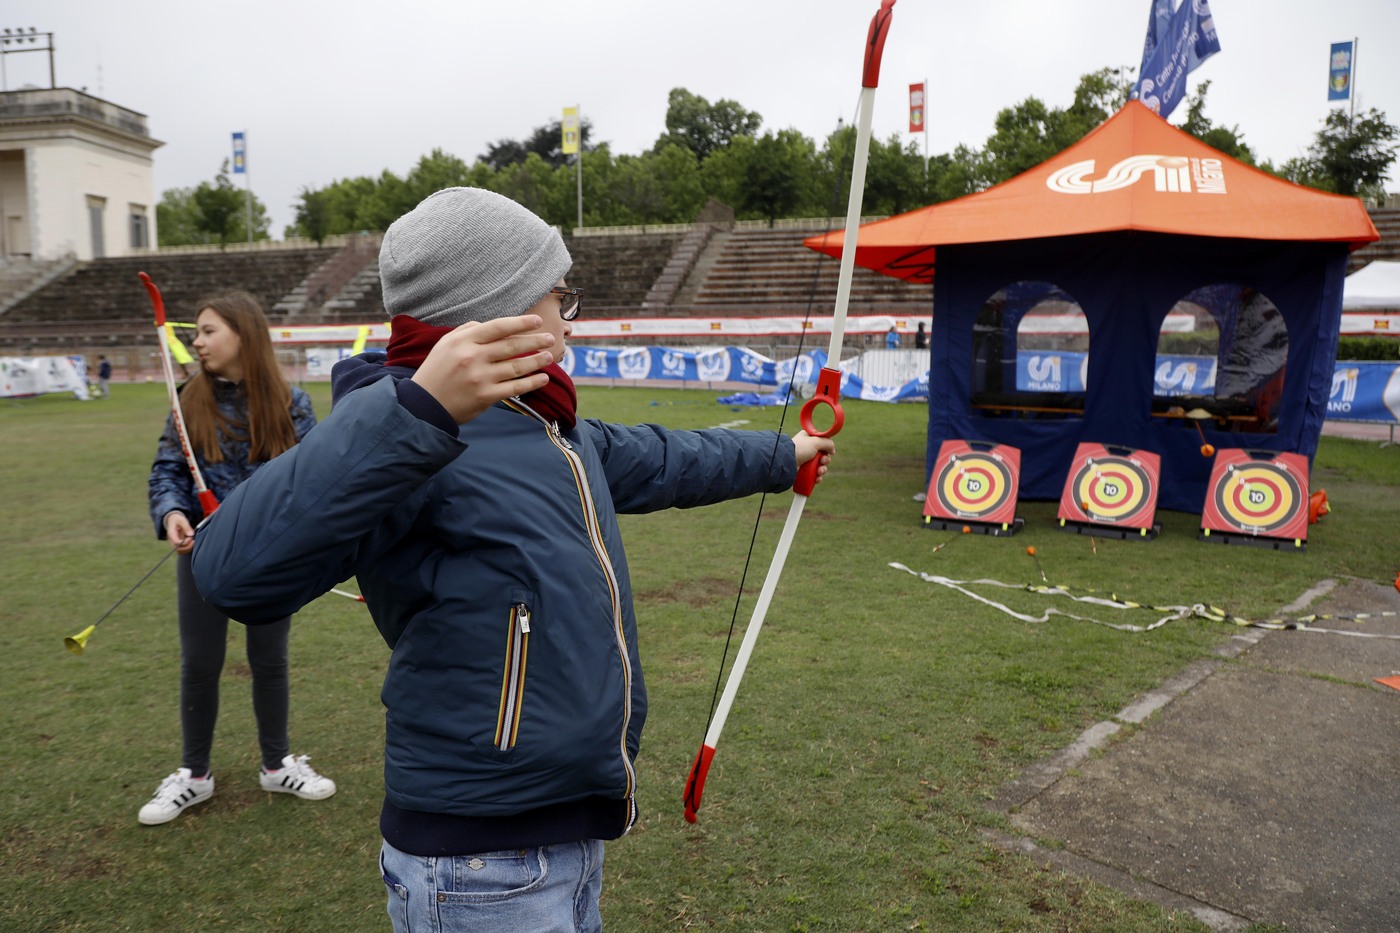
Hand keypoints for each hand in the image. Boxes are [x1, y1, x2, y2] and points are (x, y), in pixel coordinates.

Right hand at [165, 512, 194, 553]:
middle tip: (193, 541)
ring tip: (193, 542)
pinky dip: (188, 549)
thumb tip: (191, 535)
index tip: (191, 538)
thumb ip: (186, 527)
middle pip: (178, 549)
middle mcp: (172, 540)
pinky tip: (191, 543)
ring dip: (188, 549)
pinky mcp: (178, 545)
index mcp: (171, 534)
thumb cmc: (178, 520)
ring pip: (180, 552)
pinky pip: (182, 551)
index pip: (177, 542)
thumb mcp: (182, 520)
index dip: (185, 542)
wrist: (173, 520)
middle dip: (187, 547)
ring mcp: (174, 544)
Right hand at [410, 316, 555, 423]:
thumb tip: (492, 326)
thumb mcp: (445, 344)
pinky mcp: (486, 396)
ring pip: (516, 367)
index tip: (537, 321)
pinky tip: (543, 378)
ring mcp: (480, 378)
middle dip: (535, 341)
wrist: (424, 405)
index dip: (520, 323)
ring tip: (550, 356)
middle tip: (551, 338)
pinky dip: (531, 383)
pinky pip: (515, 388)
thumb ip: (467, 330)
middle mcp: (473, 357)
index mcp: (463, 341)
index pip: (498, 327)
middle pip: (511, 346)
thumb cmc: (436, 371)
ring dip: (537, 361)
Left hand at [792, 430, 834, 483]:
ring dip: (822, 470)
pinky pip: (814, 475)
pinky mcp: (803, 471)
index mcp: (808, 439)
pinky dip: (817, 477)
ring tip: (819, 471)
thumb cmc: (800, 449)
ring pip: (820, 466)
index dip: (827, 448)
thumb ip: (828, 443)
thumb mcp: (816, 441)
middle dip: (825, 460)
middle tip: (822, 461)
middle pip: (823, 456)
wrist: (787, 462)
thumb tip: (832, 450)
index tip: (830, 451)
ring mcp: (805, 461)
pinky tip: (817, 478)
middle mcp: (807, 449)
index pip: (822, 443)